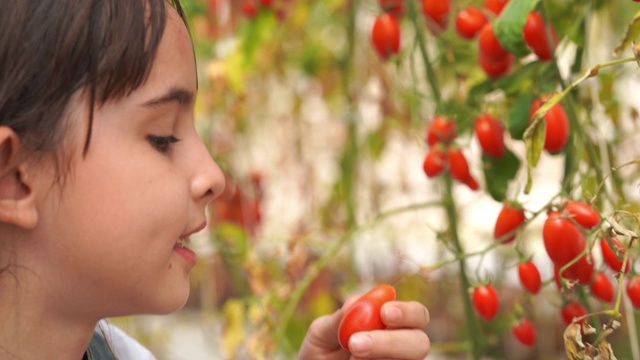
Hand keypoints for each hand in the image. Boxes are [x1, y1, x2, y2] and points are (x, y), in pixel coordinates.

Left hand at [298, 296, 429, 358]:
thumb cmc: (320, 351)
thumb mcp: (321, 332)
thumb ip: (339, 318)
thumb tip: (357, 301)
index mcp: (392, 324)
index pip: (416, 314)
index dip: (406, 312)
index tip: (384, 312)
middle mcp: (402, 347)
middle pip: (420, 342)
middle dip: (392, 341)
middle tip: (356, 343)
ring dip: (377, 357)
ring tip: (350, 358)